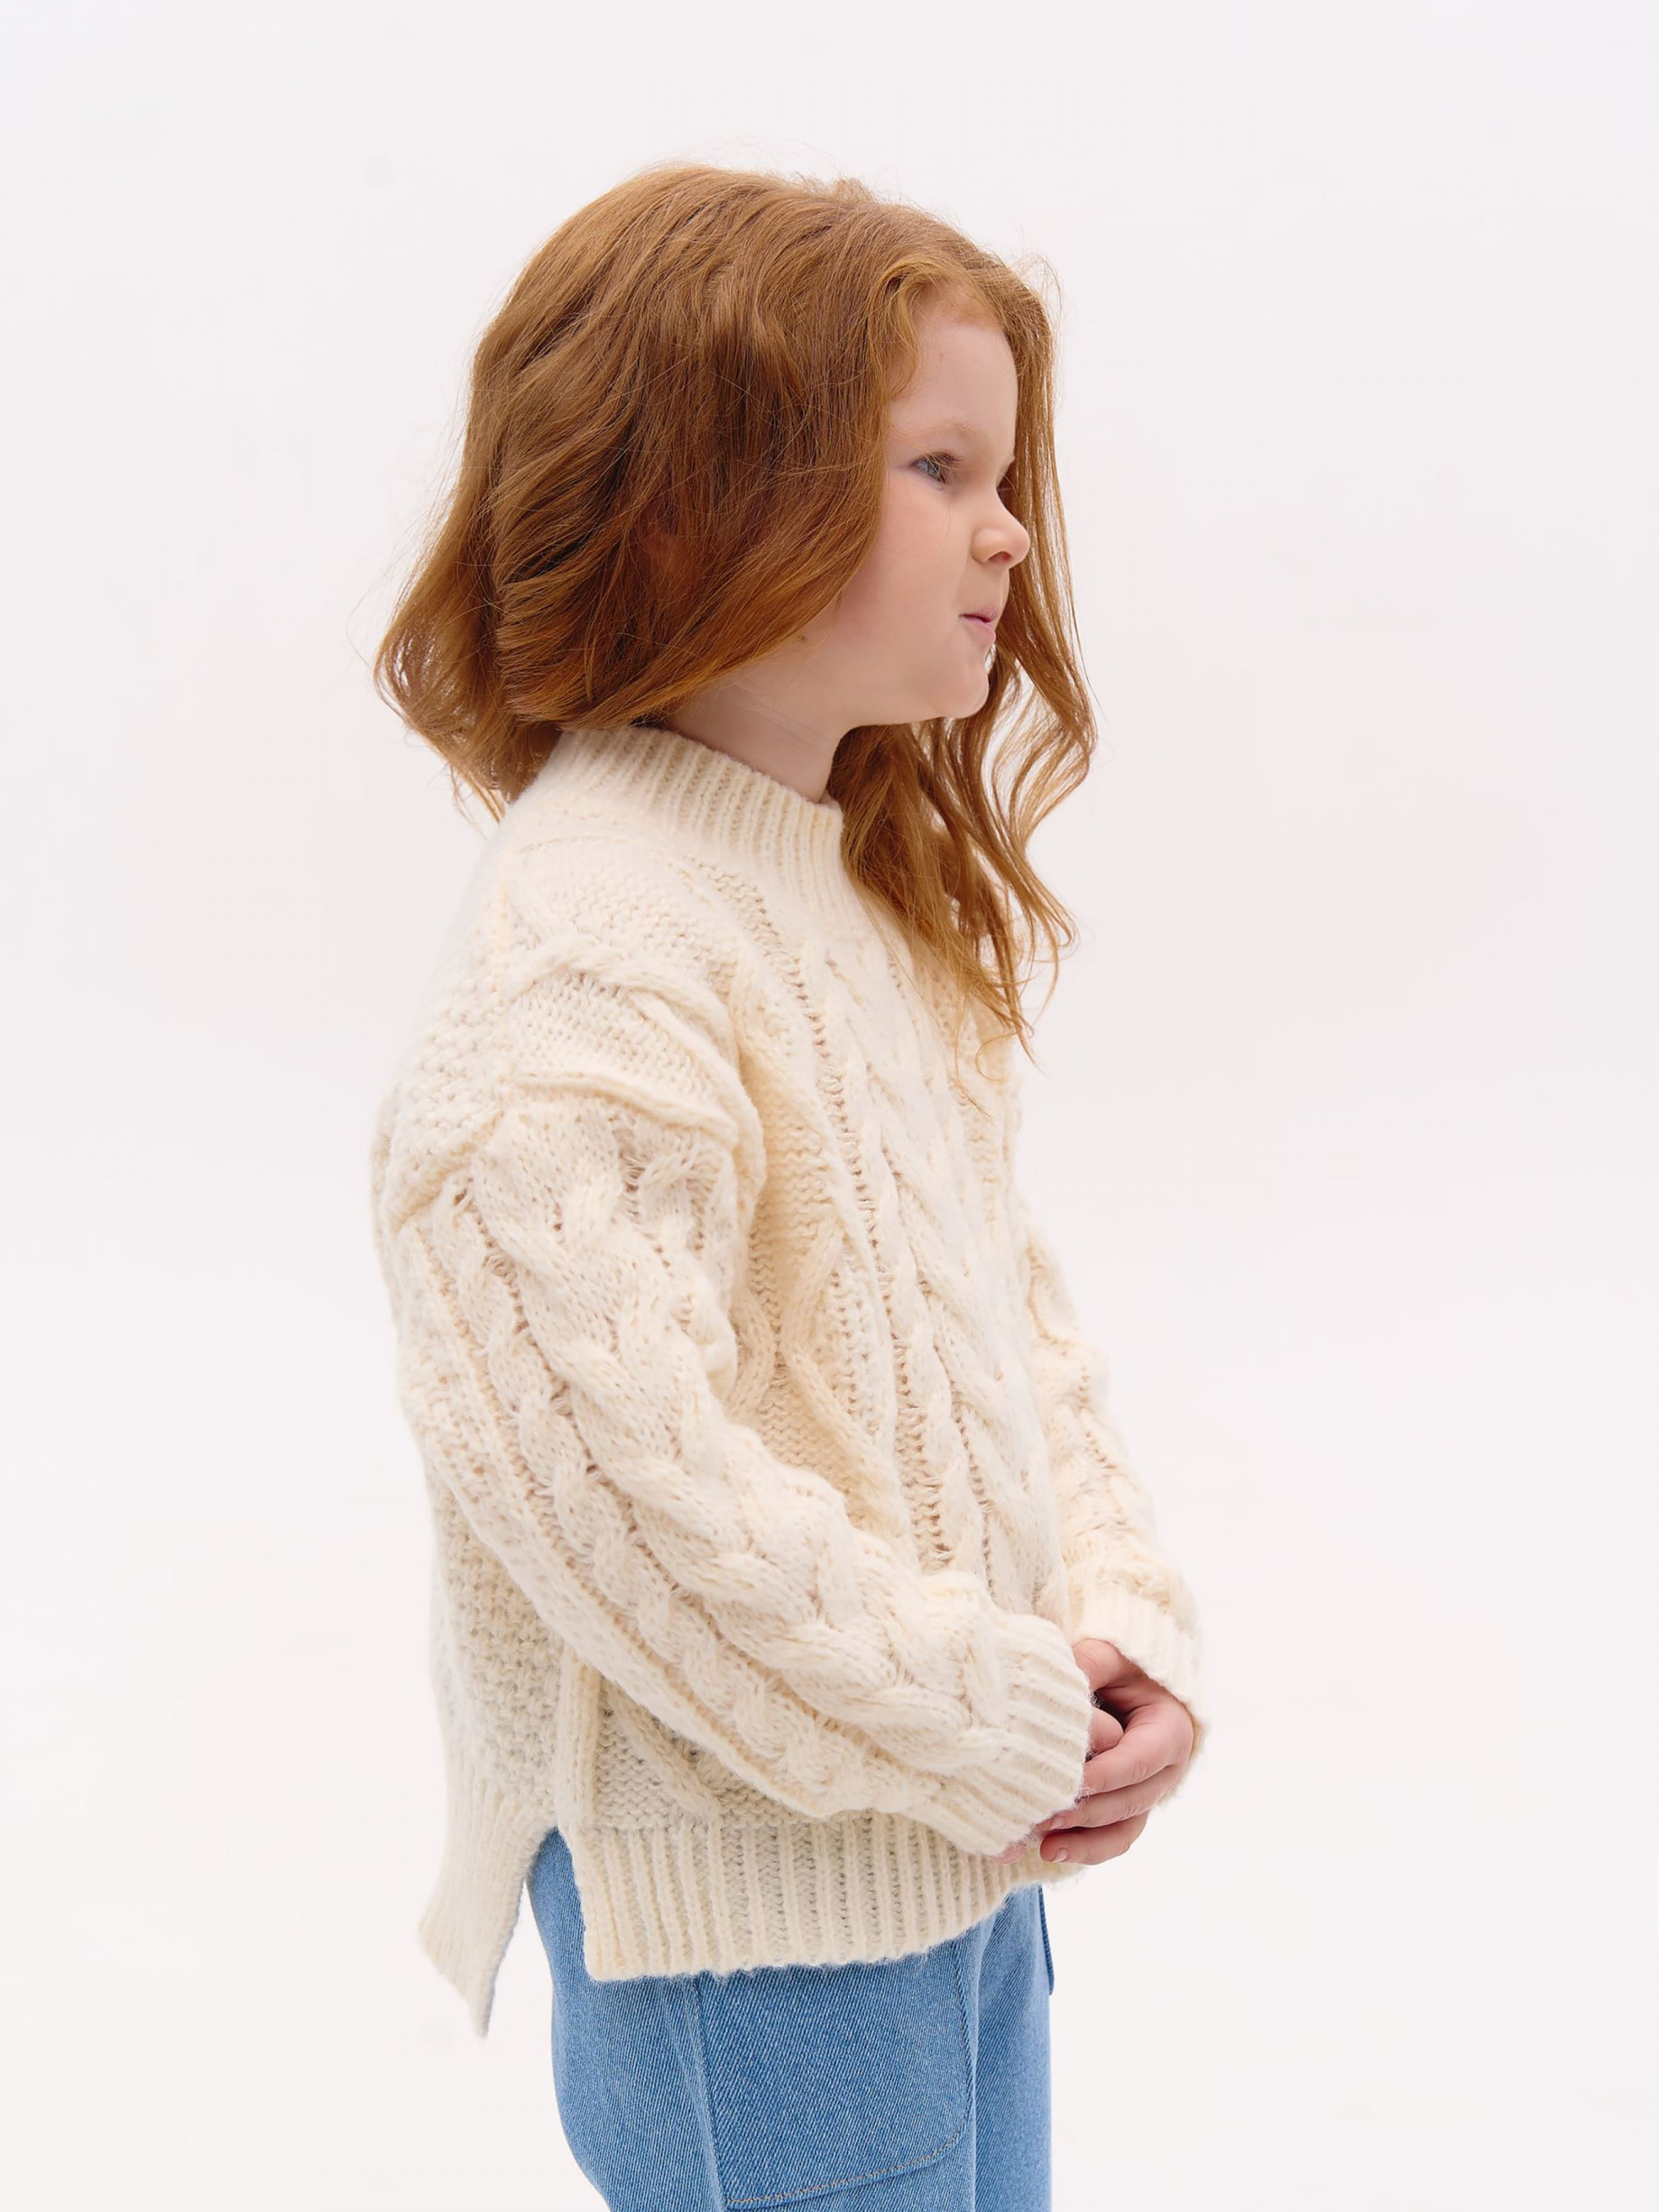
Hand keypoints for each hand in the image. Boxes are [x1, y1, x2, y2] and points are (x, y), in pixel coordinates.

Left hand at [987, 1636, 1196, 1868]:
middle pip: (1130, 1800)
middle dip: (1087, 1812)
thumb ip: (1090, 1665)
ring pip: (1124, 1829)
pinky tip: (1049, 1852)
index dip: (1106, 1776)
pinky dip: (1085, 1848)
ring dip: (1085, 1842)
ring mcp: (1146, 1794)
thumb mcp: (1109, 1657)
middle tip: (1044, 1817)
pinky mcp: (1125, 1809)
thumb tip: (1061, 1684)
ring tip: (1044, 1847)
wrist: (1125, 1682)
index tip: (1070, 1784)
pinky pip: (1112, 1838)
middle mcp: (1165, 1770)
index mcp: (1170, 1731)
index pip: (1139, 1760)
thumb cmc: (1118, 1667)